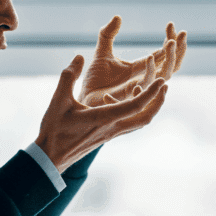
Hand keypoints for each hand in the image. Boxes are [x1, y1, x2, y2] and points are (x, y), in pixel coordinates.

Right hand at [36, 55, 168, 171]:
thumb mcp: (58, 100)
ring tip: (153, 93)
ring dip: (150, 108)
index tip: (162, 80)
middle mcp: (112, 128)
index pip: (135, 105)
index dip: (151, 92)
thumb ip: (69, 76)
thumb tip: (79, 57)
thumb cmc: (54, 130)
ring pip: (139, 122)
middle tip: (164, 86)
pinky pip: (130, 124)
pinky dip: (138, 113)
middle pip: (145, 117)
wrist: (50, 158)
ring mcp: (111, 134)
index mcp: (104, 118)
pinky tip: (133, 103)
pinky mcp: (107, 136)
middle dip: (158, 102)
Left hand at [80, 16, 186, 106]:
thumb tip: (118, 16)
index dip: (171, 39)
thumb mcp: (102, 53)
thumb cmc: (94, 81)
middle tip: (181, 33)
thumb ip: (108, 34)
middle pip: (172, 66)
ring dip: (170, 59)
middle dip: (179, 49)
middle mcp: (146, 79)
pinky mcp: (132, 98)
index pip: (164, 54)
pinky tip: (149, 57)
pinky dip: (150, 72)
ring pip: (165, 76)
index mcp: (143, 68)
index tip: (170, 24)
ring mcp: (141, 89)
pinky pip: (147, 86)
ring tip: (169, 42)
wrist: (84, 100)